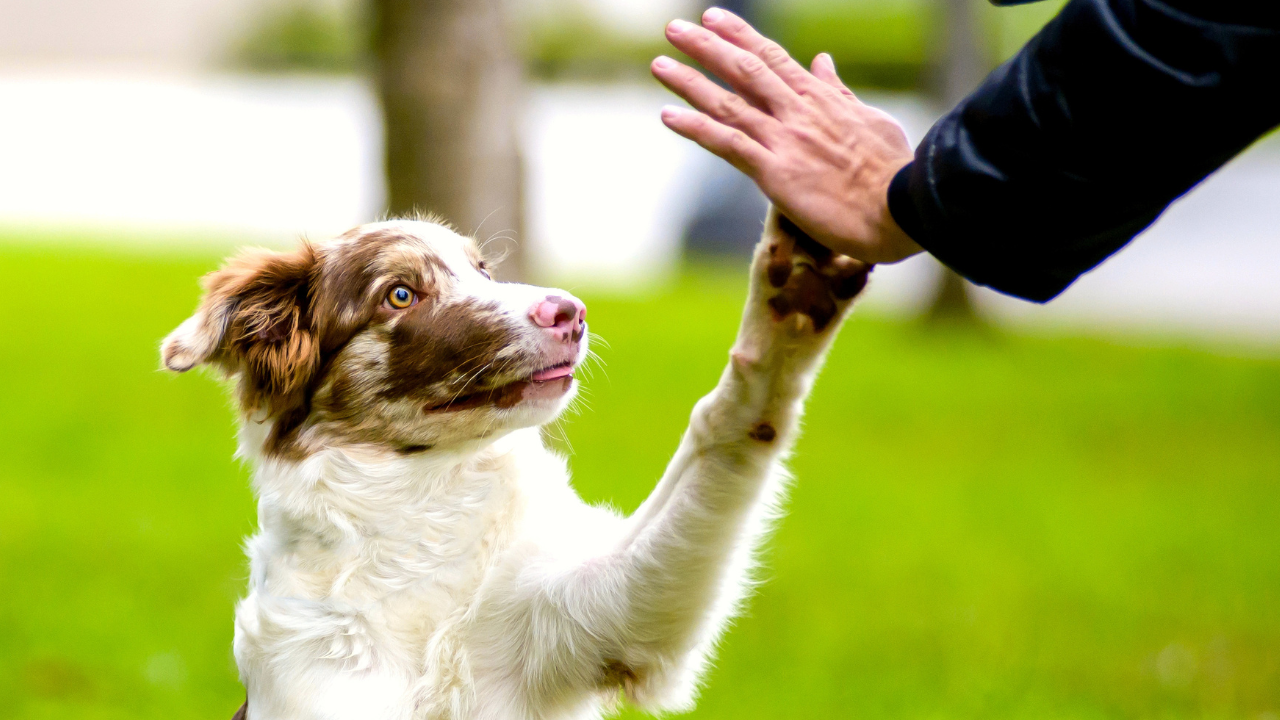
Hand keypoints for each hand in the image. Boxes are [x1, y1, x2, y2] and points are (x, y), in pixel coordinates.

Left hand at [652, 8, 921, 264]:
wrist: (902, 207)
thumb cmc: (894, 171)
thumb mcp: (870, 120)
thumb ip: (839, 92)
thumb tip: (823, 62)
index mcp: (820, 99)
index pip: (773, 57)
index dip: (740, 35)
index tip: (713, 17)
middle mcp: (797, 112)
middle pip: (744, 69)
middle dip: (706, 46)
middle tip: (673, 29)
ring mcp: (785, 139)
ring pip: (728, 102)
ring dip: (690, 82)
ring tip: (660, 65)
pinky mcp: (776, 172)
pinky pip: (728, 145)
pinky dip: (696, 128)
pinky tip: (668, 116)